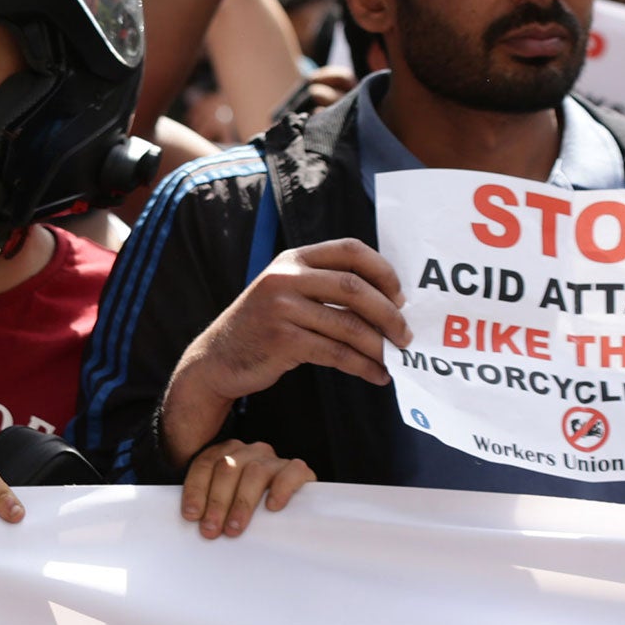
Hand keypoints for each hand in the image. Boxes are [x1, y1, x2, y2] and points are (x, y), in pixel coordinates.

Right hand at [163, 238, 408, 467]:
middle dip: (389, 314)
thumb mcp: (285, 291)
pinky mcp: (283, 340)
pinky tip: (377, 375)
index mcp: (292, 259)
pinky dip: (363, 366)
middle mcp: (286, 277)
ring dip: (380, 346)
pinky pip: (337, 353)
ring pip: (349, 325)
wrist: (218, 357)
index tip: (400, 296)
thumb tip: (387, 304)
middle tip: (406, 336)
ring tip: (395, 359)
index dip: (382, 270)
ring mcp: (282, 308)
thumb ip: (323, 286)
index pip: (349, 249)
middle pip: (355, 288)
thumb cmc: (263, 325)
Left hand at [180, 439, 313, 537]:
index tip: (191, 516)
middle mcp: (248, 451)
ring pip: (254, 472)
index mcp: (226, 453)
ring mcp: (273, 459)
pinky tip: (273, 507)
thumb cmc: (252, 506)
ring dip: (242, 502)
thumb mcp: (228, 501)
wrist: (295, 505)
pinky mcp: (298, 470)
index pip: (205, 464)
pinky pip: (291, 472)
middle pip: (227, 469)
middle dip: (216, 501)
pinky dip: (280, 489)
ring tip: (235, 528)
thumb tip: (192, 521)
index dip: (195, 489)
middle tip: (211, 530)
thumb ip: (211, 503)